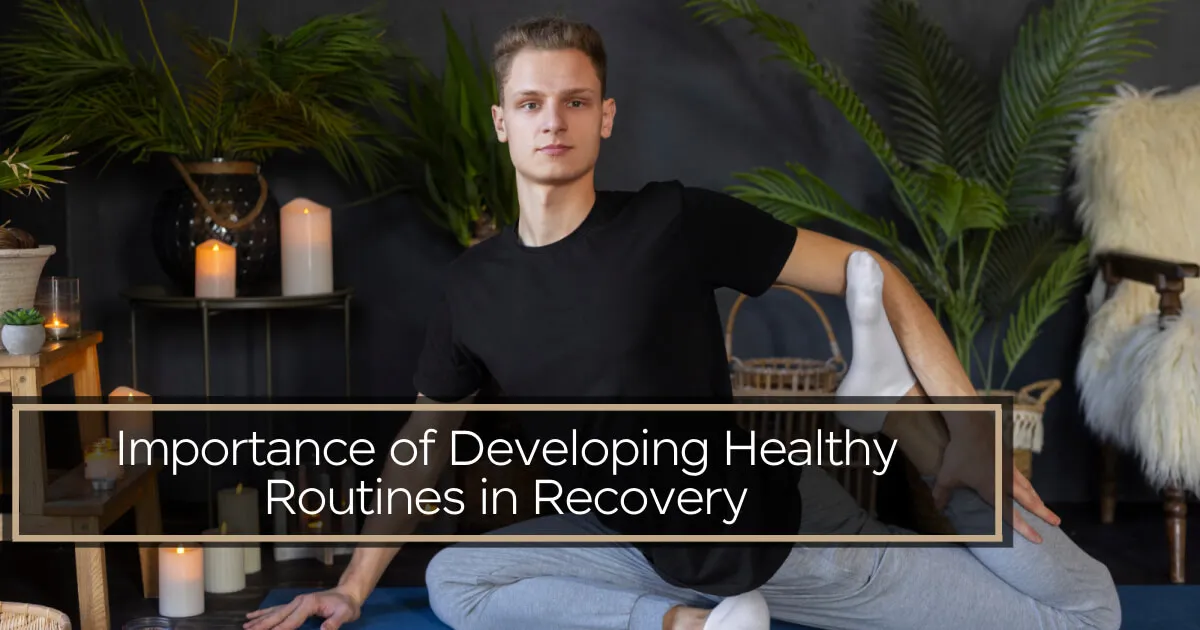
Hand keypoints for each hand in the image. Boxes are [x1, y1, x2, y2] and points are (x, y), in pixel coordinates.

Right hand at [243, 585, 361, 629]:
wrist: (348, 594)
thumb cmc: (347, 605)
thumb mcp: (345, 614)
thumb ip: (334, 623)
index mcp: (308, 604)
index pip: (291, 620)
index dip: (279, 629)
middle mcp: (299, 602)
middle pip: (278, 615)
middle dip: (263, 625)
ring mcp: (296, 602)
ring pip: (274, 612)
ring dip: (260, 619)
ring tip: (245, 625)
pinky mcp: (296, 605)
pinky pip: (277, 609)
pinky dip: (264, 613)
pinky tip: (252, 615)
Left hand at [930, 420, 1060, 542]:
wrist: (972, 426)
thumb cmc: (960, 453)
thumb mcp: (947, 477)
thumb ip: (942, 495)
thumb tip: (937, 509)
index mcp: (993, 490)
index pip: (1011, 515)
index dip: (1025, 528)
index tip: (1039, 539)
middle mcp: (1006, 482)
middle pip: (1029, 502)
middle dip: (1043, 513)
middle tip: (1057, 523)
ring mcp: (1010, 469)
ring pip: (1028, 488)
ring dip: (1038, 499)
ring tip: (1046, 508)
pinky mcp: (1009, 459)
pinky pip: (1022, 476)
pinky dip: (1028, 485)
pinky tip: (1029, 487)